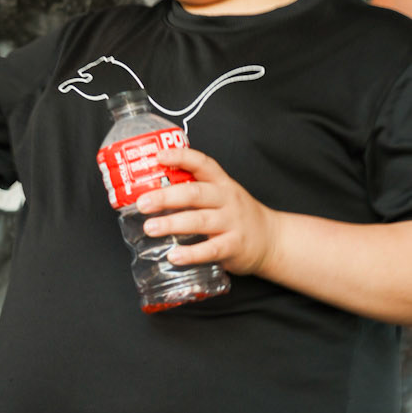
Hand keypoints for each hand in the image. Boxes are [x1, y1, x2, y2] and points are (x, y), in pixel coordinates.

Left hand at [139, 145, 277, 274]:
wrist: (270, 239)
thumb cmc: (235, 215)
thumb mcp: (220, 195)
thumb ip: (193, 190)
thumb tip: (149, 192)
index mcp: (221, 183)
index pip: (202, 163)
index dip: (180, 157)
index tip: (158, 156)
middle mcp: (227, 199)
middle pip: (195, 193)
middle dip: (166, 197)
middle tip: (142, 203)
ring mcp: (232, 222)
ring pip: (201, 220)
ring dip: (173, 224)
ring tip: (150, 227)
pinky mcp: (234, 246)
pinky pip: (211, 249)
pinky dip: (191, 254)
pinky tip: (173, 256)